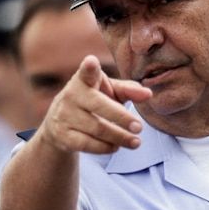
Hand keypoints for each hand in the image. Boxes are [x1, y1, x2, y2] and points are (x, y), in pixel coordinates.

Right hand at [36, 55, 152, 154]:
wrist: (59, 123)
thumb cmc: (93, 101)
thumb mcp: (109, 92)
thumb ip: (129, 90)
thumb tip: (148, 94)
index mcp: (84, 80)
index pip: (86, 72)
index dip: (89, 67)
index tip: (91, 62)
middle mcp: (71, 95)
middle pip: (100, 106)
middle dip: (122, 117)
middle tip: (139, 128)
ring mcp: (65, 115)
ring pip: (97, 129)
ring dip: (119, 137)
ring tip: (135, 142)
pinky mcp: (63, 135)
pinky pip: (87, 144)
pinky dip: (105, 147)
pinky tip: (116, 146)